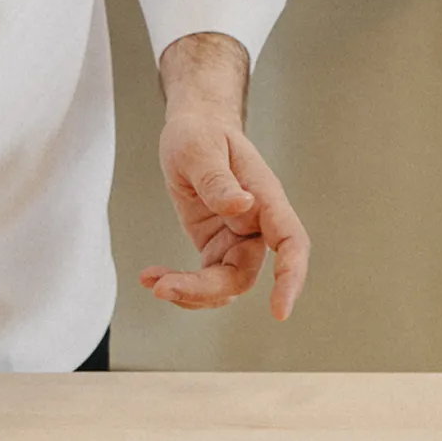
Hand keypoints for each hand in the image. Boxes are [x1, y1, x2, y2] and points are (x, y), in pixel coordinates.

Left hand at [138, 34, 309, 318]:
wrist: (194, 129)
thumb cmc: (202, 132)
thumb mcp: (200, 148)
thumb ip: (219, 180)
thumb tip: (242, 206)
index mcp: (265, 198)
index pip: (290, 242)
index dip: (290, 278)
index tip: (279, 311)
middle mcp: (256, 225)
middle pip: (245, 274)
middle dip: (206, 289)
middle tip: (164, 288)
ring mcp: (236, 239)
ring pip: (224, 284)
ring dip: (189, 292)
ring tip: (152, 280)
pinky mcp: (215, 246)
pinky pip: (204, 278)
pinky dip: (179, 284)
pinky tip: (150, 277)